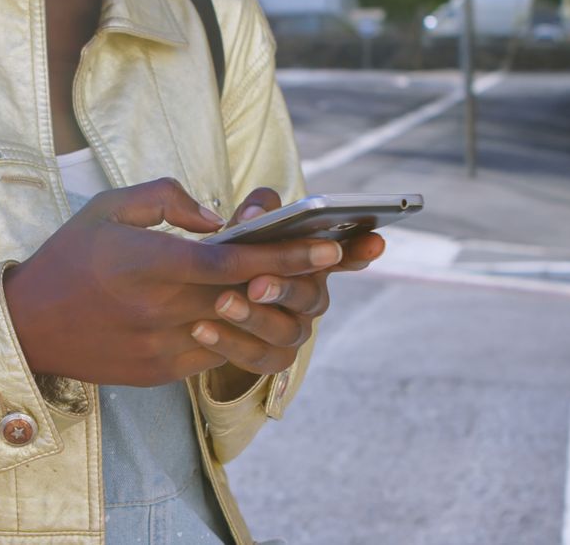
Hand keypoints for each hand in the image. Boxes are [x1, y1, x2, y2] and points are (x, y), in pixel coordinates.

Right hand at [3, 179, 344, 386]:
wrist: (27, 327)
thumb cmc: (69, 258)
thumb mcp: (109, 207)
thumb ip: (167, 198)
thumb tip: (217, 217)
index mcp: (147, 262)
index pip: (232, 262)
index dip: (286, 256)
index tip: (329, 245)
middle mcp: (158, 308)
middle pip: (247, 296)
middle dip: (296, 280)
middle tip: (334, 262)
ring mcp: (161, 347)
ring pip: (238, 331)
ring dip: (270, 311)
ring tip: (293, 289)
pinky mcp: (160, 372)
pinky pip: (216, 354)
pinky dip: (237, 332)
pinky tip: (247, 313)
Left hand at [190, 188, 384, 379]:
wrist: (196, 303)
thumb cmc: (230, 253)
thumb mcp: (243, 225)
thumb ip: (256, 210)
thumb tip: (253, 217)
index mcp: (312, 261)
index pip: (347, 254)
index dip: (361, 250)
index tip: (373, 241)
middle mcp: (312, 297)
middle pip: (310, 296)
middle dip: (285, 288)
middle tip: (257, 282)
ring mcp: (295, 331)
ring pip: (284, 331)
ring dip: (253, 318)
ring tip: (221, 303)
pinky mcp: (272, 359)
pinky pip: (258, 358)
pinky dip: (229, 345)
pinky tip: (201, 329)